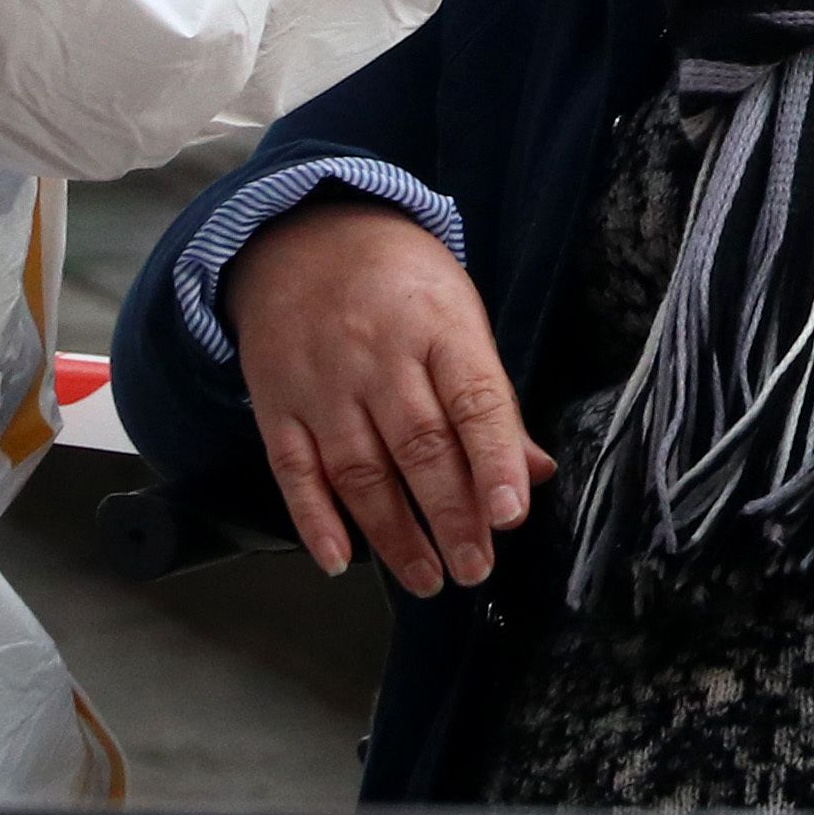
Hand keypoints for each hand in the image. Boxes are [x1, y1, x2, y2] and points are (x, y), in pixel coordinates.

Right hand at [224, 197, 553, 594]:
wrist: (301, 235)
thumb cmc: (400, 285)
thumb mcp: (460, 318)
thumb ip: (493, 400)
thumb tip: (535, 472)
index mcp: (439, 326)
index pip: (475, 400)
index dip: (494, 460)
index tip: (510, 515)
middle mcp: (378, 355)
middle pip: (419, 446)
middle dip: (451, 516)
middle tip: (475, 567)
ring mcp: (322, 382)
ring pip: (360, 470)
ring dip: (395, 534)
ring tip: (429, 578)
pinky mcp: (277, 404)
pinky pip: (294, 470)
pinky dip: (315, 521)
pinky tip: (341, 561)